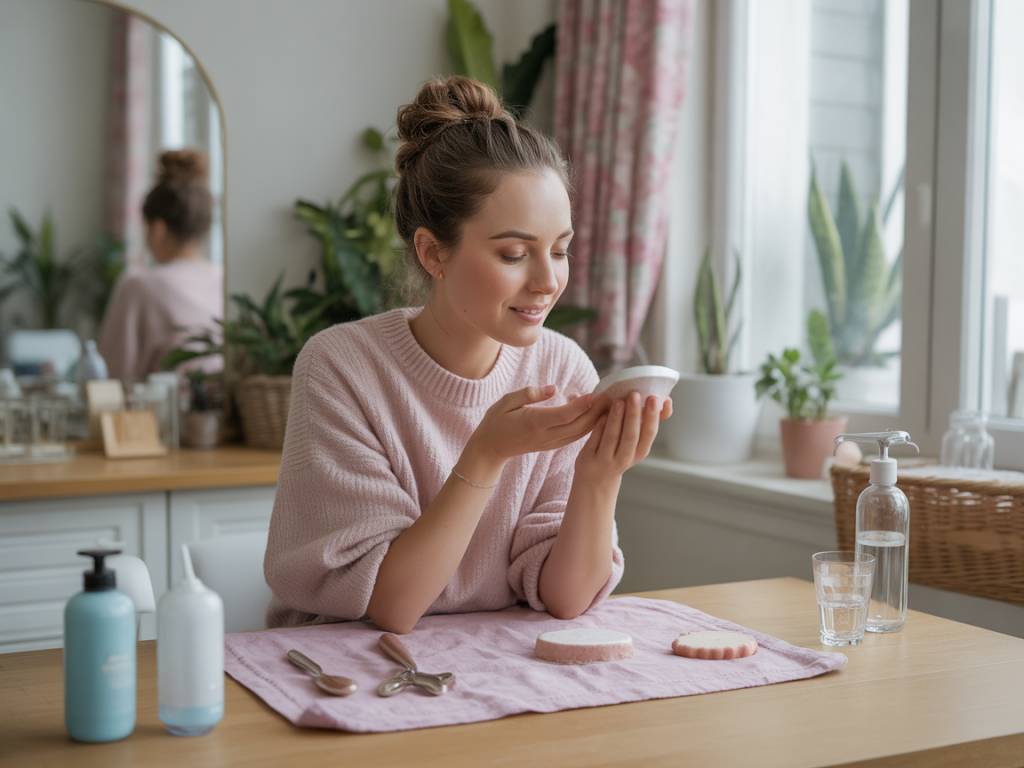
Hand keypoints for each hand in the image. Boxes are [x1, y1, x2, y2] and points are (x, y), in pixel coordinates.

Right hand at [467, 385, 604, 464]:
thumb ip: (529, 393)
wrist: (491, 448)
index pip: (563, 415)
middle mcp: (545, 435)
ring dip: (596, 419)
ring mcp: (550, 442)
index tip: (595, 394)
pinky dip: (588, 424)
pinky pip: (575, 435)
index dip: (581, 405)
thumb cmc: (497, 420)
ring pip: (580, 432)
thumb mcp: (506, 401)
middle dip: (597, 411)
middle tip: (612, 396)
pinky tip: (594, 411)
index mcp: (534, 423)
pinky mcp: (553, 445)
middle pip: (577, 425)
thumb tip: (553, 388)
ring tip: (609, 403)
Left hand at [574, 392, 671, 483]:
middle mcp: (625, 458)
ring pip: (613, 437)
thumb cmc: (618, 453)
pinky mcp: (589, 459)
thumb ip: (645, 421)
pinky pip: (595, 440)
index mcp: (639, 452)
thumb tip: (665, 399)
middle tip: (635, 394)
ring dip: (616, 418)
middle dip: (634, 414)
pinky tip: (602, 413)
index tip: (655, 398)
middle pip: (631, 435)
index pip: (649, 434)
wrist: (597, 482)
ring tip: (618, 401)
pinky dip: (599, 426)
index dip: (652, 417)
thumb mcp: (635, 442)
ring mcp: (606, 460)